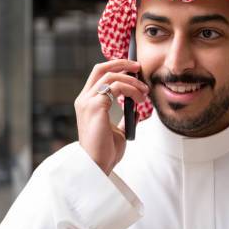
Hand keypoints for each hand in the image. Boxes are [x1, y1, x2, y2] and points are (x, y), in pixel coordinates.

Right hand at [74, 59, 148, 174]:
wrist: (98, 165)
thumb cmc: (106, 151)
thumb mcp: (117, 131)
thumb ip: (123, 119)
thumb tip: (135, 111)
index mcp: (87, 103)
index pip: (99, 75)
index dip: (116, 67)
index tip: (134, 70)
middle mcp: (84, 99)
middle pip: (101, 68)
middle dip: (122, 63)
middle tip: (139, 67)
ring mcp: (88, 102)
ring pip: (112, 76)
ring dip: (132, 81)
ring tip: (144, 92)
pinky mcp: (95, 106)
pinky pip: (117, 87)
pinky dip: (131, 90)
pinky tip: (139, 100)